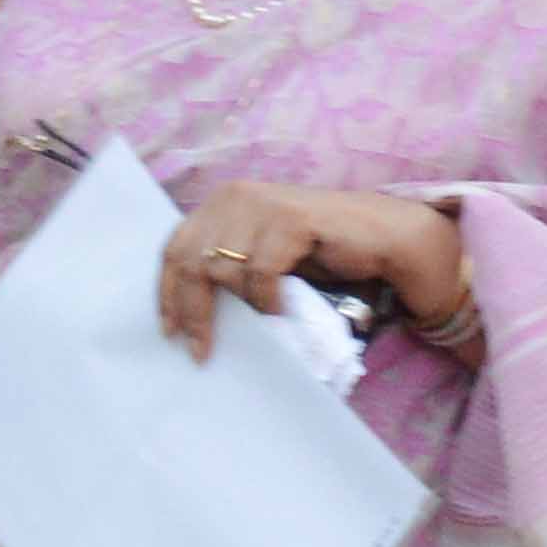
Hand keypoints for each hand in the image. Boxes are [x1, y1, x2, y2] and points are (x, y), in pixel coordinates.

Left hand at [152, 182, 466, 360]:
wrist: (380, 237)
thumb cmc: (320, 252)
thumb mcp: (262, 257)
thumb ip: (228, 267)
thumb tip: (189, 313)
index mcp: (222, 203)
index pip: (175, 247)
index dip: (167, 292)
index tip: (169, 332)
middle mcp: (236, 196)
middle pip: (190, 261)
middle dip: (192, 310)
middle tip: (200, 349)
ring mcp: (263, 204)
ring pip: (223, 268)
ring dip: (239, 306)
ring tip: (258, 325)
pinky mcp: (291, 218)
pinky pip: (260, 271)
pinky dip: (266, 298)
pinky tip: (278, 310)